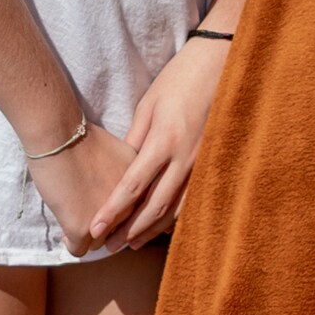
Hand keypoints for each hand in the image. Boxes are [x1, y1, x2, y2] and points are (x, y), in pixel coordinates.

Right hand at [22, 120, 141, 255]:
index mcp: (144, 188)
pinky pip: (78, 250)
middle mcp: (131, 207)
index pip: (137, 215)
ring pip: (99, 243)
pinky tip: (66, 232)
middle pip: (120, 232)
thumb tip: (123, 196)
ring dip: (88, 235)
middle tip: (89, 217)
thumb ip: (127, 177)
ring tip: (74, 220)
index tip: (107, 213)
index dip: (121, 215)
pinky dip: (71, 243)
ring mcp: (108, 220)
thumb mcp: (120, 156)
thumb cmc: (83, 138)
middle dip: (105, 227)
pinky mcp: (82, 228)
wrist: (59, 134)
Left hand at [92, 36, 229, 248]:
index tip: (95, 229)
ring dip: (153, 229)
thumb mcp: (148, 106)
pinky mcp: (213, 165)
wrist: (220, 66)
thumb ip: (135, 141)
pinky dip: (177, 216)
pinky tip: (163, 227)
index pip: (133, 187)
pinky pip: (193, 199)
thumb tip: (121, 170)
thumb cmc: (178, 81)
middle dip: (130, 230)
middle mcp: (185, 158)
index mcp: (164, 141)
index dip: (113, 211)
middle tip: (110, 247)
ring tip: (132, 243)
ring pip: (177, 208)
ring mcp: (203, 164)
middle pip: (154, 205)